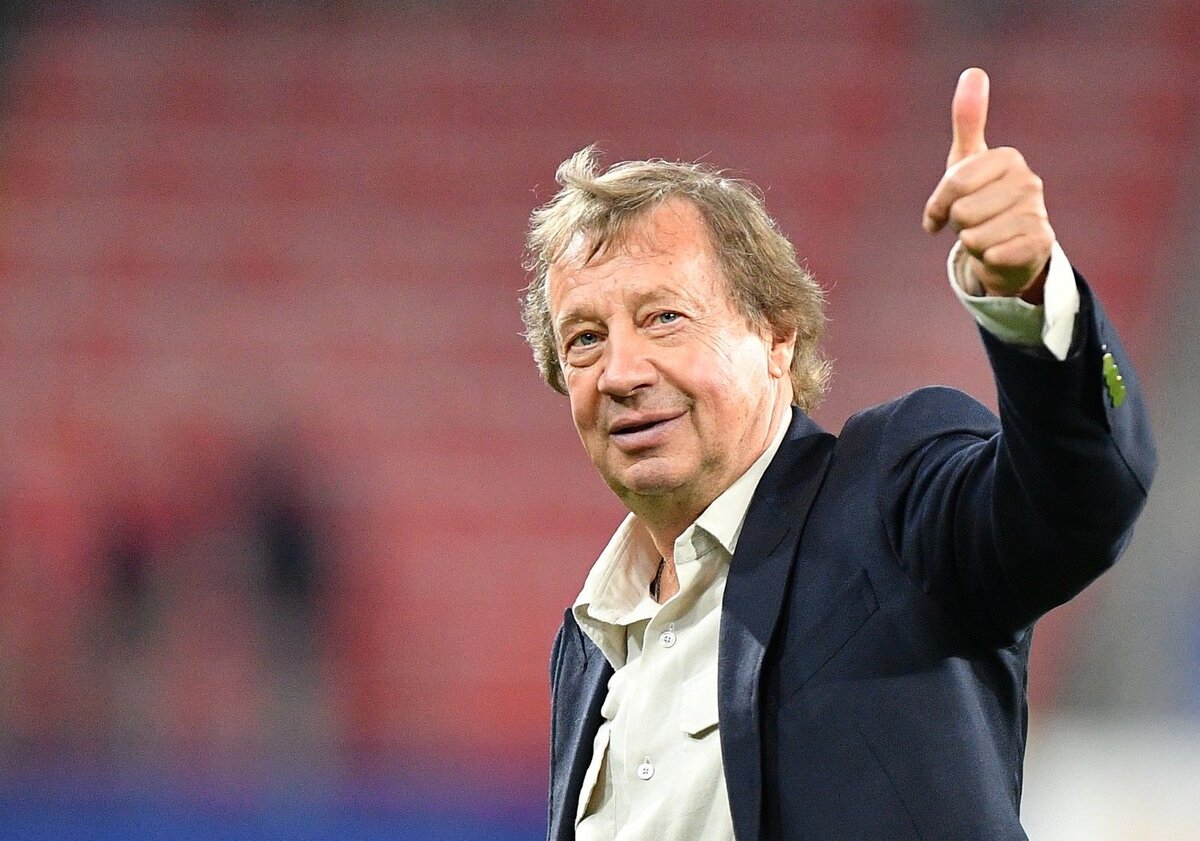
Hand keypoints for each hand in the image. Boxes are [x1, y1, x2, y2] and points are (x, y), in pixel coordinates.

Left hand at [923, 68, 1053, 300]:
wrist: (1008, 249)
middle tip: (973, 224)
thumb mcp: (968, 162)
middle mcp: (1029, 181)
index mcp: (1008, 158)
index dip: (938, 205)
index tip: (942, 211)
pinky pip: (993, 254)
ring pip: (974, 236)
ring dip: (972, 244)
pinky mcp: (1041, 244)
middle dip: (958, 225)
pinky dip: (987, 260)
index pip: (954, 183)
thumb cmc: (982, 202)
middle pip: (962, 212)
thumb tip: (973, 71)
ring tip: (986, 237)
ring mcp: (1038, 212)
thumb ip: (968, 120)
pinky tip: (997, 254)